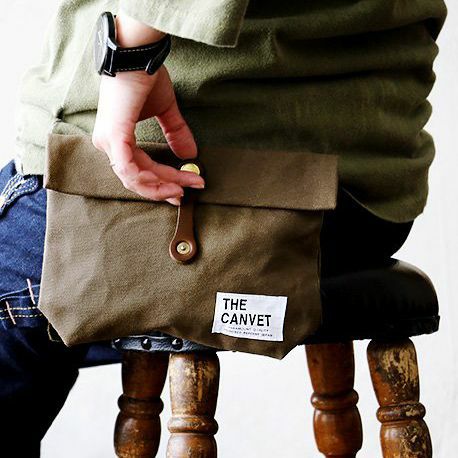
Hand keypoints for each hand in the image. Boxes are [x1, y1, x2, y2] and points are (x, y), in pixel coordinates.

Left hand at [92, 15, 204, 205]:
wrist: (136, 54)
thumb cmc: (145, 77)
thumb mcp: (165, 110)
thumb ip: (175, 133)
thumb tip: (191, 155)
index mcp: (117, 138)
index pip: (140, 169)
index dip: (163, 182)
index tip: (184, 187)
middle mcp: (108, 144)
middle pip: (139, 178)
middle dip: (165, 188)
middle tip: (187, 192)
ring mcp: (109, 142)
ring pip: (135, 178)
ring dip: (161, 186)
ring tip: (182, 188)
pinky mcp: (115, 138)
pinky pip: (130, 169)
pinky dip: (149, 179)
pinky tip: (169, 183)